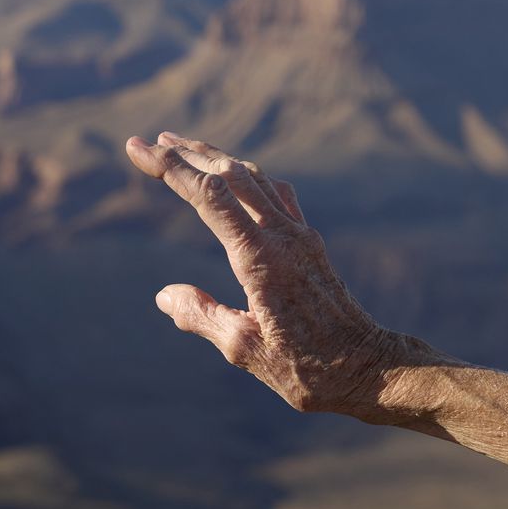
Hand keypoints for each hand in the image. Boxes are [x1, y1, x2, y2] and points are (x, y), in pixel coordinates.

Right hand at [125, 133, 435, 422]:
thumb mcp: (245, 349)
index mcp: (260, 258)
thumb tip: (164, 295)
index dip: (170, 167)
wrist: (369, 367)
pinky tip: (238, 175)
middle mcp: (282, 236)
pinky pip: (276, 193)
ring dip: (216, 158)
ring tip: (184, 147)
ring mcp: (300, 236)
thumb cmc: (309, 367)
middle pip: (229, 175)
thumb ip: (202, 317)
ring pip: (254, 178)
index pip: (208, 195)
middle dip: (186, 154)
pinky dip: (247, 176)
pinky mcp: (311, 244)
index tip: (137, 148)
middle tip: (151, 140)